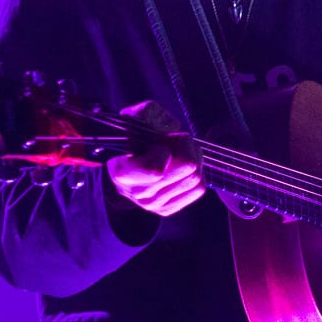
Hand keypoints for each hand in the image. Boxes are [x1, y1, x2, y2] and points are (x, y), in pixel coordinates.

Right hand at [106, 101, 205, 216]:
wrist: (123, 168)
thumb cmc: (130, 141)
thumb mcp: (131, 120)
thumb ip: (146, 112)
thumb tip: (170, 124)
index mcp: (123, 174)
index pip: (155, 170)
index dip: (165, 149)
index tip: (158, 143)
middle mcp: (139, 194)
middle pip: (187, 168)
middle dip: (186, 147)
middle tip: (176, 140)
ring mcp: (154, 206)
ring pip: (196, 178)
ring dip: (194, 159)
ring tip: (180, 152)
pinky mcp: (168, 209)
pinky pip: (199, 189)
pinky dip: (196, 174)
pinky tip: (183, 166)